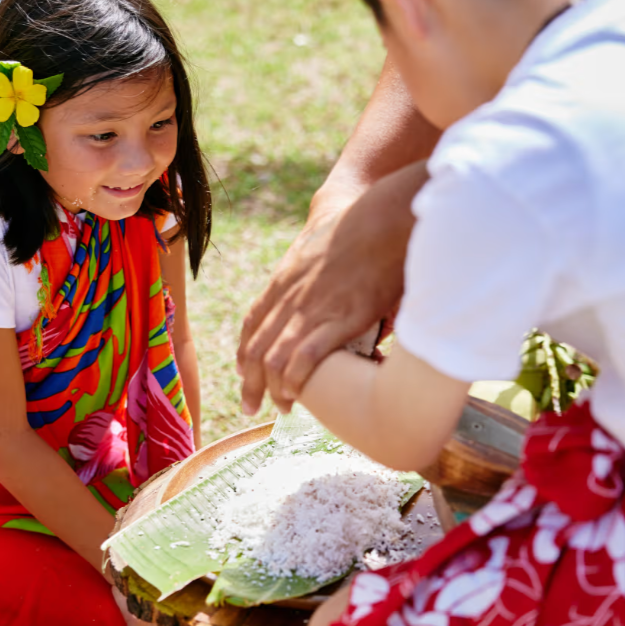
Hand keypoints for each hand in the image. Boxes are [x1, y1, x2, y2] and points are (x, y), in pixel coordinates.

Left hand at [238, 164, 422, 413]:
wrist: (380, 216)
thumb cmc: (361, 229)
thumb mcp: (323, 250)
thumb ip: (320, 277)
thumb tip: (335, 296)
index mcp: (284, 281)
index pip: (253, 323)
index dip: (245, 352)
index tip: (245, 373)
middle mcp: (288, 298)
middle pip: (256, 348)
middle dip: (250, 382)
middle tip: (251, 406)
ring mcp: (311, 309)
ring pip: (274, 359)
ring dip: (272, 390)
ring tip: (280, 408)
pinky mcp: (338, 319)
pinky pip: (303, 358)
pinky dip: (296, 381)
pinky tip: (298, 396)